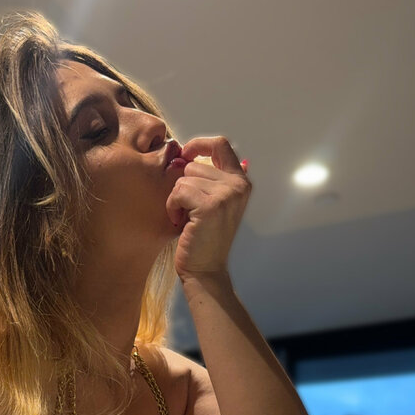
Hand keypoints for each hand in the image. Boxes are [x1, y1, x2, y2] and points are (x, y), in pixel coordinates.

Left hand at [165, 136, 250, 280]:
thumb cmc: (204, 237)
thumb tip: (187, 153)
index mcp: (241, 182)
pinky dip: (173, 207)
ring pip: (184, 178)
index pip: (221, 144)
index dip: (198, 144)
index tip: (185, 153)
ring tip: (187, 218)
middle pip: (195, 164)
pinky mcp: (210, 206)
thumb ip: (210, 178)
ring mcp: (226, 195)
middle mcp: (238, 186)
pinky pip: (179, 191)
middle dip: (183, 185)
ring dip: (177, 199)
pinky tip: (181, 222)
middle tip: (189, 209)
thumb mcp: (214, 203)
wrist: (206, 270)